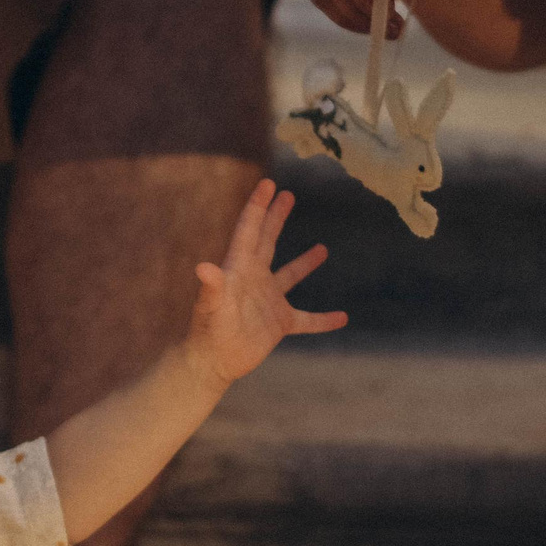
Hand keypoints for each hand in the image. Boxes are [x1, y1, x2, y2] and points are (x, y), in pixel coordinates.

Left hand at [186, 180, 348, 383]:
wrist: (212, 363)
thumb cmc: (208, 333)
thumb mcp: (211, 308)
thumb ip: (211, 288)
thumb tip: (202, 268)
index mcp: (239, 268)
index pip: (249, 230)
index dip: (258, 206)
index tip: (269, 183)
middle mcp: (254, 280)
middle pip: (268, 241)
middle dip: (276, 217)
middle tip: (287, 193)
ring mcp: (268, 301)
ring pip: (290, 275)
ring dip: (305, 262)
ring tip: (322, 248)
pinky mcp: (278, 324)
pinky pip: (307, 320)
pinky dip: (323, 320)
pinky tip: (342, 317)